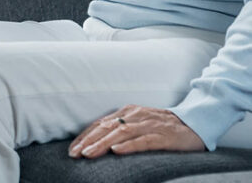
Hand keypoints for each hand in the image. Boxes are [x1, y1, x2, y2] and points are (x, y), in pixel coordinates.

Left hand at [68, 105, 204, 158]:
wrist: (194, 123)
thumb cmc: (163, 126)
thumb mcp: (139, 125)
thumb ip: (122, 130)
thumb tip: (100, 143)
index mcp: (127, 112)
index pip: (101, 123)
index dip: (85, 136)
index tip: (72, 149)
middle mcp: (135, 115)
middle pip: (107, 127)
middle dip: (89, 141)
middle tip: (75, 154)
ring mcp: (148, 125)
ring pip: (121, 133)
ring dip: (103, 144)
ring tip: (89, 154)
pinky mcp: (162, 136)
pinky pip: (143, 140)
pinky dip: (129, 145)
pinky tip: (117, 151)